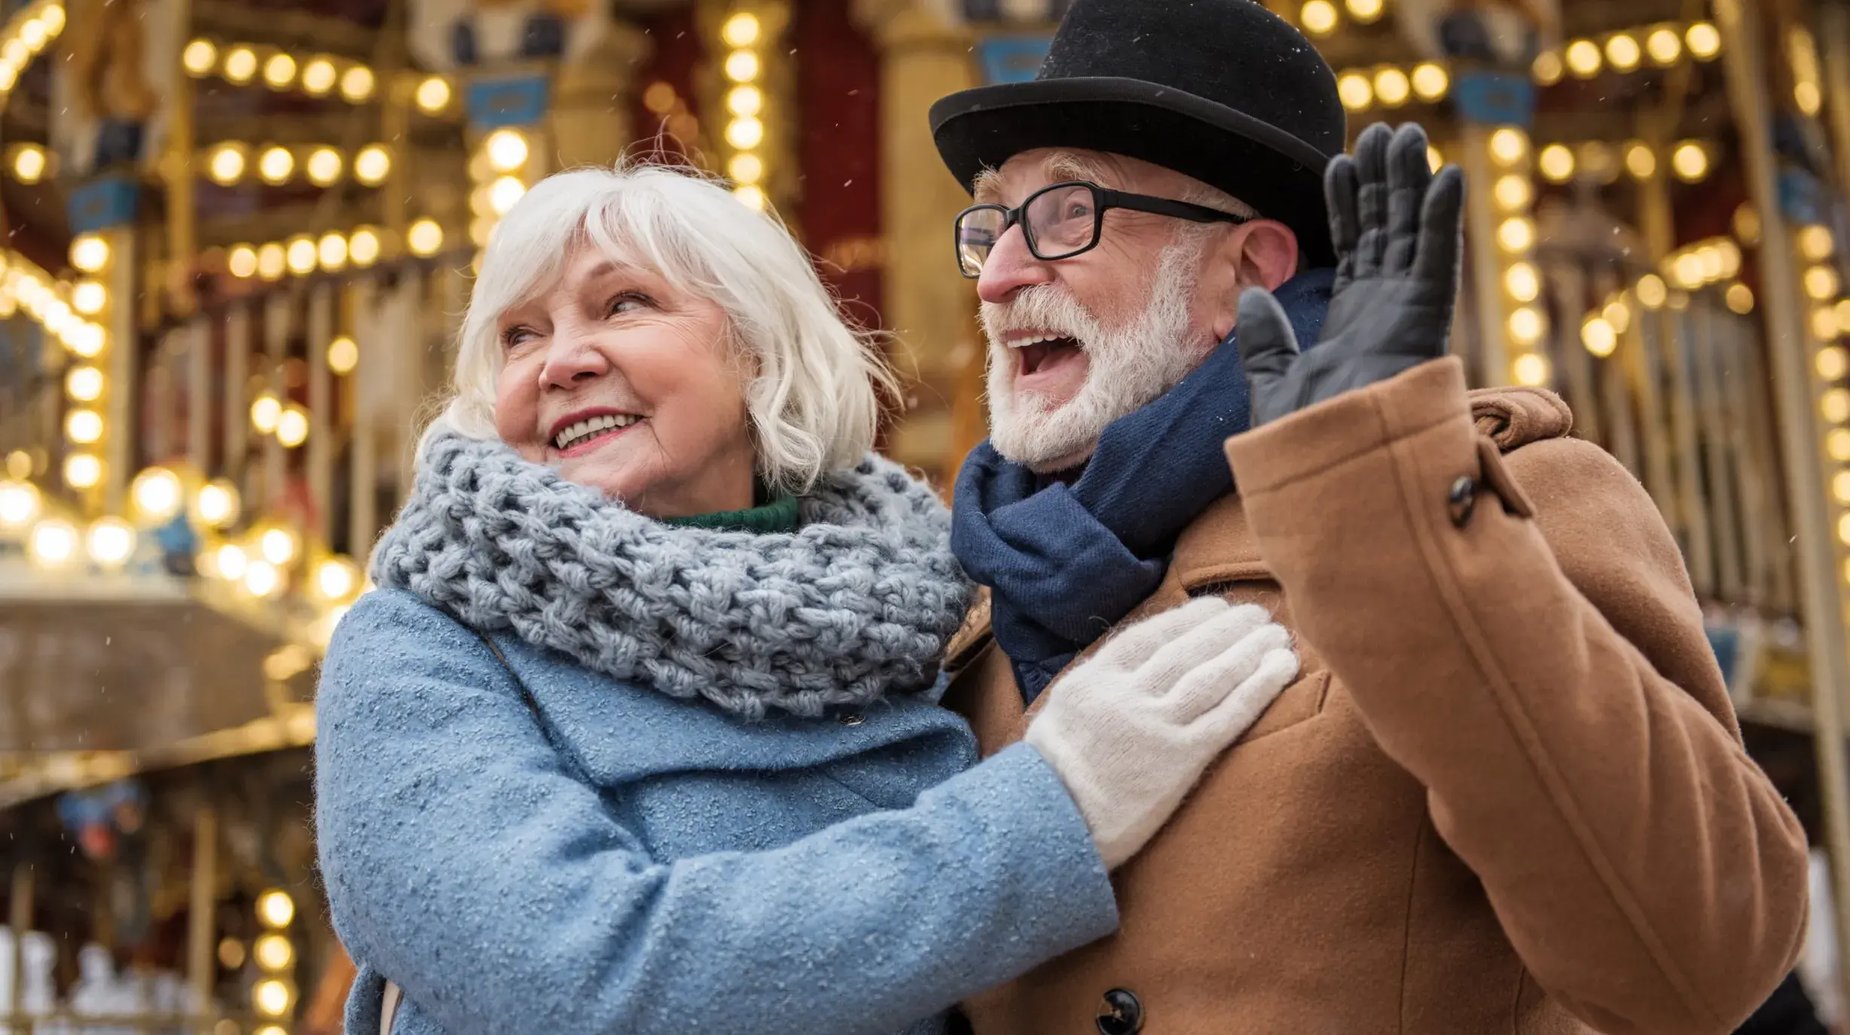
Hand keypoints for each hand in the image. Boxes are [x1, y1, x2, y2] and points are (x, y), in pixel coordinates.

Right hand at [1024, 596, 1299, 868]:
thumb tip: (1136, 667)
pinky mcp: (1179, 760)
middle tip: (1258, 614)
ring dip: (1250, 650)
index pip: (1150, 636)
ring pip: (1212, 675)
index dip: (1189, 618)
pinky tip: (1282, 668)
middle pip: (1187, 650)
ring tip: (1277, 636)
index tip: (1217, 607)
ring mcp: (1154, 726)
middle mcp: (1126, 695)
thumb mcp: (1062, 714)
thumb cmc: (1052, 779)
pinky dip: (1258, 687)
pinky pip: (1228, 716)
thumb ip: (1099, 687)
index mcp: (1095, 681)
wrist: (1048, 825)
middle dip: (1227, 627)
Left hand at [1237, 122, 1465, 426]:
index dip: (1348, 207)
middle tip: (1383, 132)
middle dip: (1383, 182)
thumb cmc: (1307, 445)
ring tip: (1406, 135)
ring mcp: (1409, 315)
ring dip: (1411, 184)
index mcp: (1353, 326)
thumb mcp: (1272, 384)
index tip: (1340, 164)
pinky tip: (1447, 174)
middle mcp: (1386, 314)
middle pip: (1387, 233)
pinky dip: (1442, 218)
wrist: (1331, 477)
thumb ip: (1267, 340)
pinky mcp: (1428, 320)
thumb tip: (1252, 295)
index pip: (1354, 251)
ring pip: (1413, 234)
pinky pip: (1439, 260)